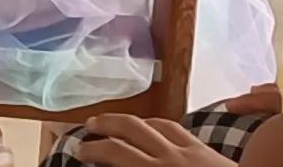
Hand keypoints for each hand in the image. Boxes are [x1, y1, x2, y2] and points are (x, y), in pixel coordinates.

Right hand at [67, 119, 243, 166]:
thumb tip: (123, 164)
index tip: (77, 150)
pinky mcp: (205, 151)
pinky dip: (155, 124)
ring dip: (128, 120)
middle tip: (87, 129)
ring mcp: (188, 151)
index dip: (92, 149)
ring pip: (151, 125)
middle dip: (104, 127)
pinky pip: (175, 128)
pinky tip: (151, 126)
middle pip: (128, 131)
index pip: (115, 155)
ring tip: (112, 121)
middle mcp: (168, 158)